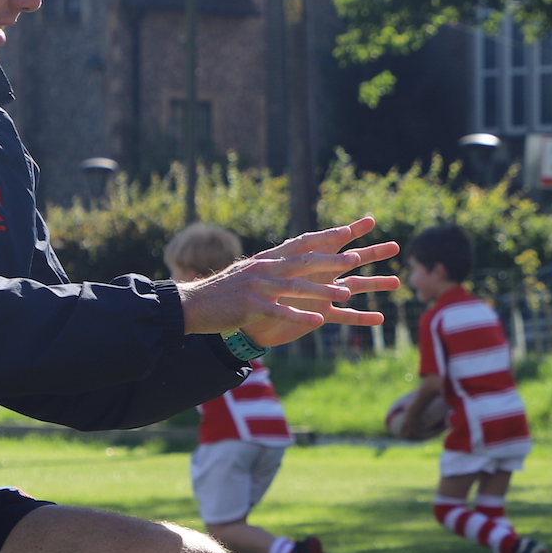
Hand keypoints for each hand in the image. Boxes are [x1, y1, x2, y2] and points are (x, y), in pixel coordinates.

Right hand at [179, 216, 400, 348]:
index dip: (326, 237)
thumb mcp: (250, 273)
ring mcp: (258, 286)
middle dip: (332, 260)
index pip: (301, 243)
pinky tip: (317, 321)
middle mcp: (264, 268)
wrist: (193, 305)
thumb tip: (292, 257)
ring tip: (345, 293)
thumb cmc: (225, 292)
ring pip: (296, 286)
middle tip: (357, 257)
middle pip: (304, 262)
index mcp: (267, 259)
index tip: (349, 231)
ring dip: (322, 290)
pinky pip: (280, 311)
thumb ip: (272, 266)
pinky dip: (299, 315)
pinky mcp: (251, 306)